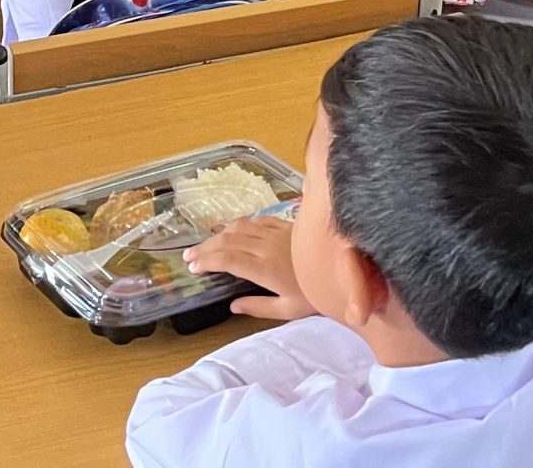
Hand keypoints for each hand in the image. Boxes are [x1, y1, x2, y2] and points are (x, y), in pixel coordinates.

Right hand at [184, 215, 315, 320]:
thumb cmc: (316, 295)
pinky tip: (230, 230)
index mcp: (265, 268)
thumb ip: (258, 307)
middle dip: (204, 248)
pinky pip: (255, 220)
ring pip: (238, 228)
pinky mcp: (284, 225)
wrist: (344, 271)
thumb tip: (232, 306)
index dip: (207, 261)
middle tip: (188, 257)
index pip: (227, 260)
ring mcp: (275, 232)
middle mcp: (266, 246)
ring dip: (217, 235)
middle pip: (227, 241)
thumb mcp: (287, 310)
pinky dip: (237, 225)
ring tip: (204, 244)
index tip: (192, 267)